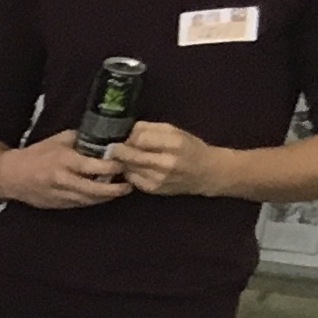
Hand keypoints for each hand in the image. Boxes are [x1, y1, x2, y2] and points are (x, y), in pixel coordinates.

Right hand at [0, 136, 128, 208]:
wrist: (11, 176)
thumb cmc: (36, 154)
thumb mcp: (58, 139)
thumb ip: (80, 139)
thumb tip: (102, 137)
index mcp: (65, 161)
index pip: (95, 166)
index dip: (114, 166)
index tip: (126, 161)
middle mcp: (64, 180)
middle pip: (96, 189)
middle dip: (116, 188)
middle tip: (130, 184)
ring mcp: (61, 195)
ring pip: (90, 199)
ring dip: (107, 196)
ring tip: (122, 190)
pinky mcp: (58, 205)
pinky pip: (81, 204)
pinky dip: (94, 200)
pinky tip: (103, 195)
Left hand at [103, 121, 240, 198]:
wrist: (205, 173)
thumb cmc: (189, 148)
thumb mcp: (174, 131)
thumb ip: (150, 128)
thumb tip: (128, 130)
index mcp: (174, 143)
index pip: (140, 138)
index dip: (129, 137)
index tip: (125, 135)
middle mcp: (166, 162)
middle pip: (130, 155)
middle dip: (118, 150)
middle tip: (112, 147)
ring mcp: (158, 178)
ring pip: (128, 167)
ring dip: (123, 161)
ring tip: (124, 156)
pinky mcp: (152, 189)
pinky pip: (131, 178)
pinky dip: (129, 171)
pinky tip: (134, 167)